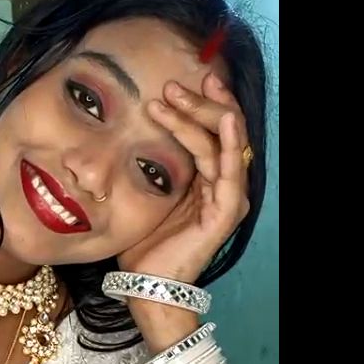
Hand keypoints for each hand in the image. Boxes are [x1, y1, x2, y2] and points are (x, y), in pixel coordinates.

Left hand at [118, 72, 251, 283]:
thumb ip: (153, 166)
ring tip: (174, 96)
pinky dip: (229, 144)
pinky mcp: (226, 212)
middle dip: (199, 102)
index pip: (211, 132)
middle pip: (221, 131)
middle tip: (173, 84)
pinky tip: (223, 120)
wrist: (145, 284)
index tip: (182, 80)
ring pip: (220, 144)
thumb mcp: (148, 194)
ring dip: (199, 116)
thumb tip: (133, 132)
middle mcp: (224, 184)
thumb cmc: (144, 242)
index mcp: (208, 179)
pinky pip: (230, 171)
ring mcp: (228, 198)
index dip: (202, 104)